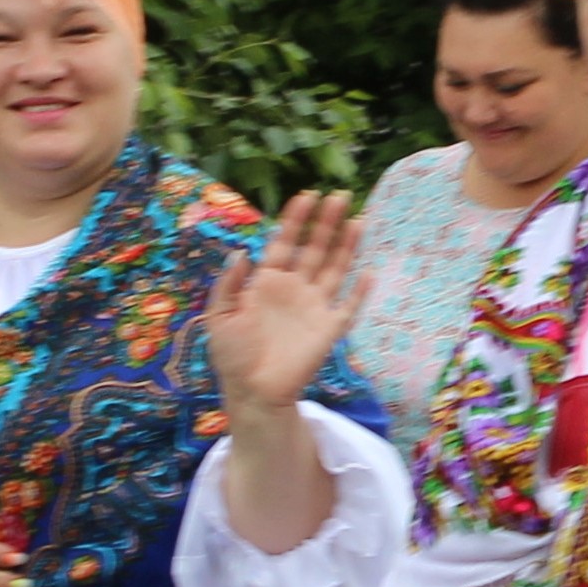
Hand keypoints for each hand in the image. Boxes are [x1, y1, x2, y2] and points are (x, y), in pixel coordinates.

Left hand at [204, 192, 365, 413]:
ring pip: (335, 268)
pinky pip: (349, 305)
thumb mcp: (218, 315)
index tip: (307, 197)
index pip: (284, 243)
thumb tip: (242, 253)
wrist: (252, 390)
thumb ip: (229, 284)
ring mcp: (314, 306)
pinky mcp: (330, 328)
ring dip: (348, 245)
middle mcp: (294, 288)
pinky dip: (360, 291)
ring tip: (360, 219)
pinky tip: (369, 272)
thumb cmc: (233, 354)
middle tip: (341, 196)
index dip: (295, 220)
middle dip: (327, 223)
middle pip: (315, 248)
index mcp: (267, 282)